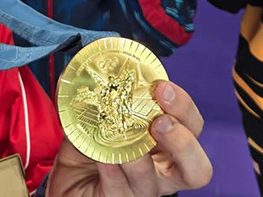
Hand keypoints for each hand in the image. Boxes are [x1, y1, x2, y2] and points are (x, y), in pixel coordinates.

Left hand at [47, 81, 211, 194]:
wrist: (65, 183)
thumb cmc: (90, 149)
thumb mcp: (99, 117)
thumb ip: (105, 99)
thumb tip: (101, 76)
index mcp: (166, 144)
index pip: (192, 126)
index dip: (183, 106)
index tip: (161, 87)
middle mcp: (162, 172)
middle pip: (197, 167)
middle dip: (182, 141)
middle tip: (159, 121)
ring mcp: (142, 191)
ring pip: (152, 181)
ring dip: (137, 155)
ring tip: (121, 137)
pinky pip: (120, 191)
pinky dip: (111, 170)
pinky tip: (102, 156)